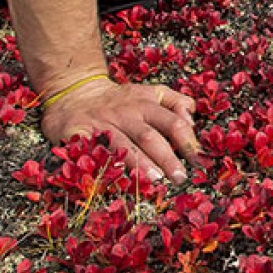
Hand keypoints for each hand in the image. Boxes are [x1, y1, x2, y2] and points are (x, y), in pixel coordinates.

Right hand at [40, 76, 199, 181]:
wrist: (74, 91)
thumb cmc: (121, 99)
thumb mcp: (151, 92)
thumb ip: (176, 102)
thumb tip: (192, 120)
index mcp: (147, 104)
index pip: (172, 122)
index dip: (187, 141)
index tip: (198, 160)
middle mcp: (126, 114)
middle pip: (149, 136)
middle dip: (167, 158)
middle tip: (181, 178)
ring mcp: (102, 125)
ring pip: (122, 145)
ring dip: (139, 163)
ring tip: (155, 180)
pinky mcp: (78, 133)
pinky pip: (90, 150)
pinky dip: (100, 162)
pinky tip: (111, 178)